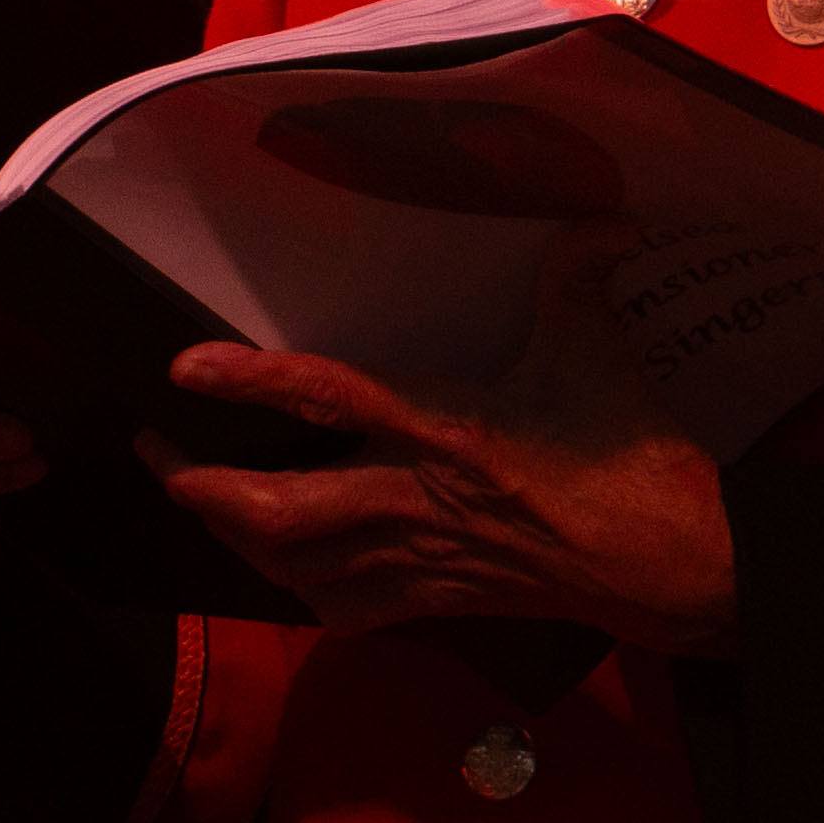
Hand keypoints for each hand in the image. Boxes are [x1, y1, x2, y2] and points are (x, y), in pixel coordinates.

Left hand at [142, 225, 733, 650]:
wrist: (671, 569)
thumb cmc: (635, 461)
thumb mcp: (599, 352)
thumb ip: (578, 277)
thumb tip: (601, 215)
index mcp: (449, 431)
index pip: (331, 398)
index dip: (251, 382)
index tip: (183, 366)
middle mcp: (417, 502)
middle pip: (279, 512)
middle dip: (199, 487)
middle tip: (152, 449)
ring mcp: (420, 562)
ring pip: (293, 566)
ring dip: (230, 536)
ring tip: (192, 496)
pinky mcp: (434, 604)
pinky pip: (339, 608)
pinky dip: (293, 587)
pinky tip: (274, 564)